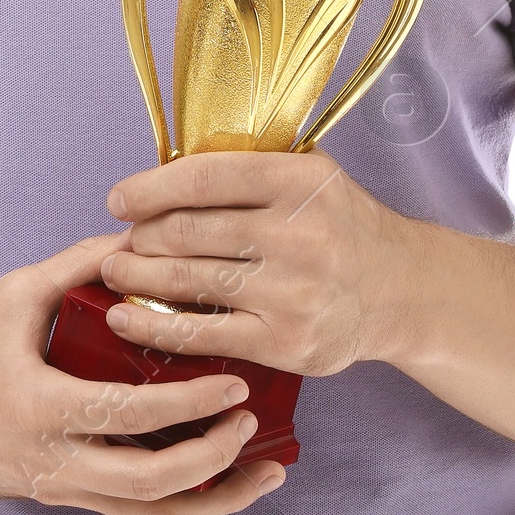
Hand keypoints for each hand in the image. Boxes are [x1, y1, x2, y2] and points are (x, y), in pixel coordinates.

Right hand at [0, 235, 285, 514]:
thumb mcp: (13, 294)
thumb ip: (77, 265)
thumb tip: (139, 235)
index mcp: (40, 407)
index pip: (127, 416)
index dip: (188, 404)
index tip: (234, 382)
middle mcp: (55, 461)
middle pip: (149, 483)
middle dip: (212, 459)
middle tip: (251, 423)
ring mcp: (64, 489)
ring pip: (150, 512)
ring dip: (213, 499)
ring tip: (265, 476)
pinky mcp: (70, 498)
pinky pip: (136, 512)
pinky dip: (186, 503)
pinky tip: (225, 484)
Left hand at [98, 150, 407, 377]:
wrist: (401, 290)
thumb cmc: (339, 226)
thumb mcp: (309, 175)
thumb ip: (247, 171)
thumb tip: (160, 175)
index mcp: (300, 180)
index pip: (206, 177)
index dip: (150, 188)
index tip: (118, 200)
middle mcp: (298, 235)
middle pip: (189, 231)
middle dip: (142, 237)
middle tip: (121, 241)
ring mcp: (292, 293)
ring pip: (189, 281)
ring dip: (138, 276)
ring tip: (114, 271)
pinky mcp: (284, 342)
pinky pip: (202, 334)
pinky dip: (155, 326)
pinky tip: (125, 317)